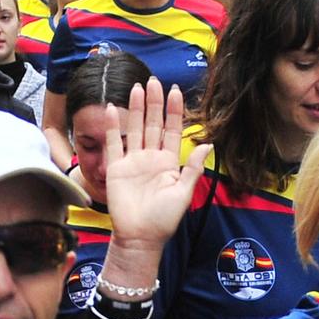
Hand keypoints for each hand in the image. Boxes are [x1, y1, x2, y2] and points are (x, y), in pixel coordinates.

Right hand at [101, 79, 211, 252]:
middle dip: (154, 103)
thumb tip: (207, 144)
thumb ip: (193, 168)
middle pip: (152, 124)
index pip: (171, 130)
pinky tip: (111, 109)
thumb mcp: (184, 193)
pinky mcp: (116, 169)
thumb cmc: (163, 219)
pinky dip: (112, 127)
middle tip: (155, 82)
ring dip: (136, 109)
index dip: (173, 111)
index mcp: (168, 162)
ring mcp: (132, 161)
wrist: (140, 237)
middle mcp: (150, 158)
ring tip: (137, 88)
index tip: (176, 91)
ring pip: (135, 129)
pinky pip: (113, 144)